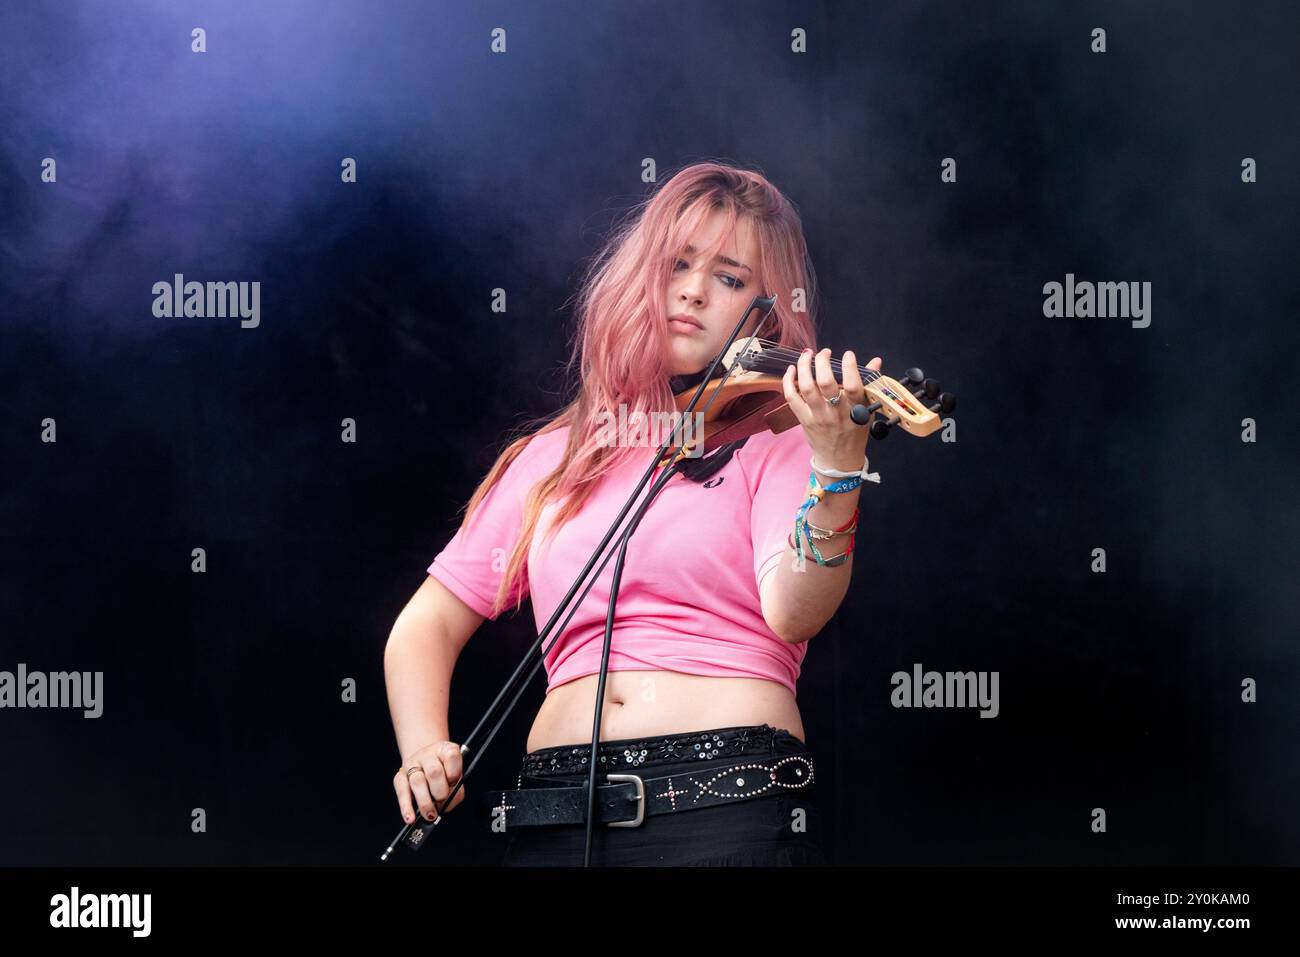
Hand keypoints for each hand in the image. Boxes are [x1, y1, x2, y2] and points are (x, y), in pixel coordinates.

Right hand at [394, 740, 466, 823]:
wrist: (425, 765)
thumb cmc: (444, 775)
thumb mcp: (456, 779)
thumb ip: (455, 792)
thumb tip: (444, 806)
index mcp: (445, 750)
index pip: (451, 756)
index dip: (454, 772)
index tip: (454, 783)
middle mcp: (428, 754)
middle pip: (434, 771)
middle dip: (440, 791)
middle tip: (441, 800)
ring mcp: (412, 764)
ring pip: (417, 782)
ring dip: (425, 802)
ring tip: (431, 814)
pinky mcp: (399, 776)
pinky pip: (402, 791)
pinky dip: (406, 807)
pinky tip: (411, 817)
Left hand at [783, 347, 882, 469]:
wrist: (839, 460)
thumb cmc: (855, 433)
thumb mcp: (868, 411)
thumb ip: (871, 385)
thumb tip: (876, 361)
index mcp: (855, 410)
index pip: (853, 386)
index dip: (850, 367)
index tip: (848, 354)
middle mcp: (835, 412)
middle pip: (826, 383)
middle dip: (823, 362)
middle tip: (825, 352)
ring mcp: (817, 416)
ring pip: (807, 387)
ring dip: (805, 366)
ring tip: (807, 354)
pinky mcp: (803, 419)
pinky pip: (792, 398)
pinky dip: (788, 381)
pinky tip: (791, 369)